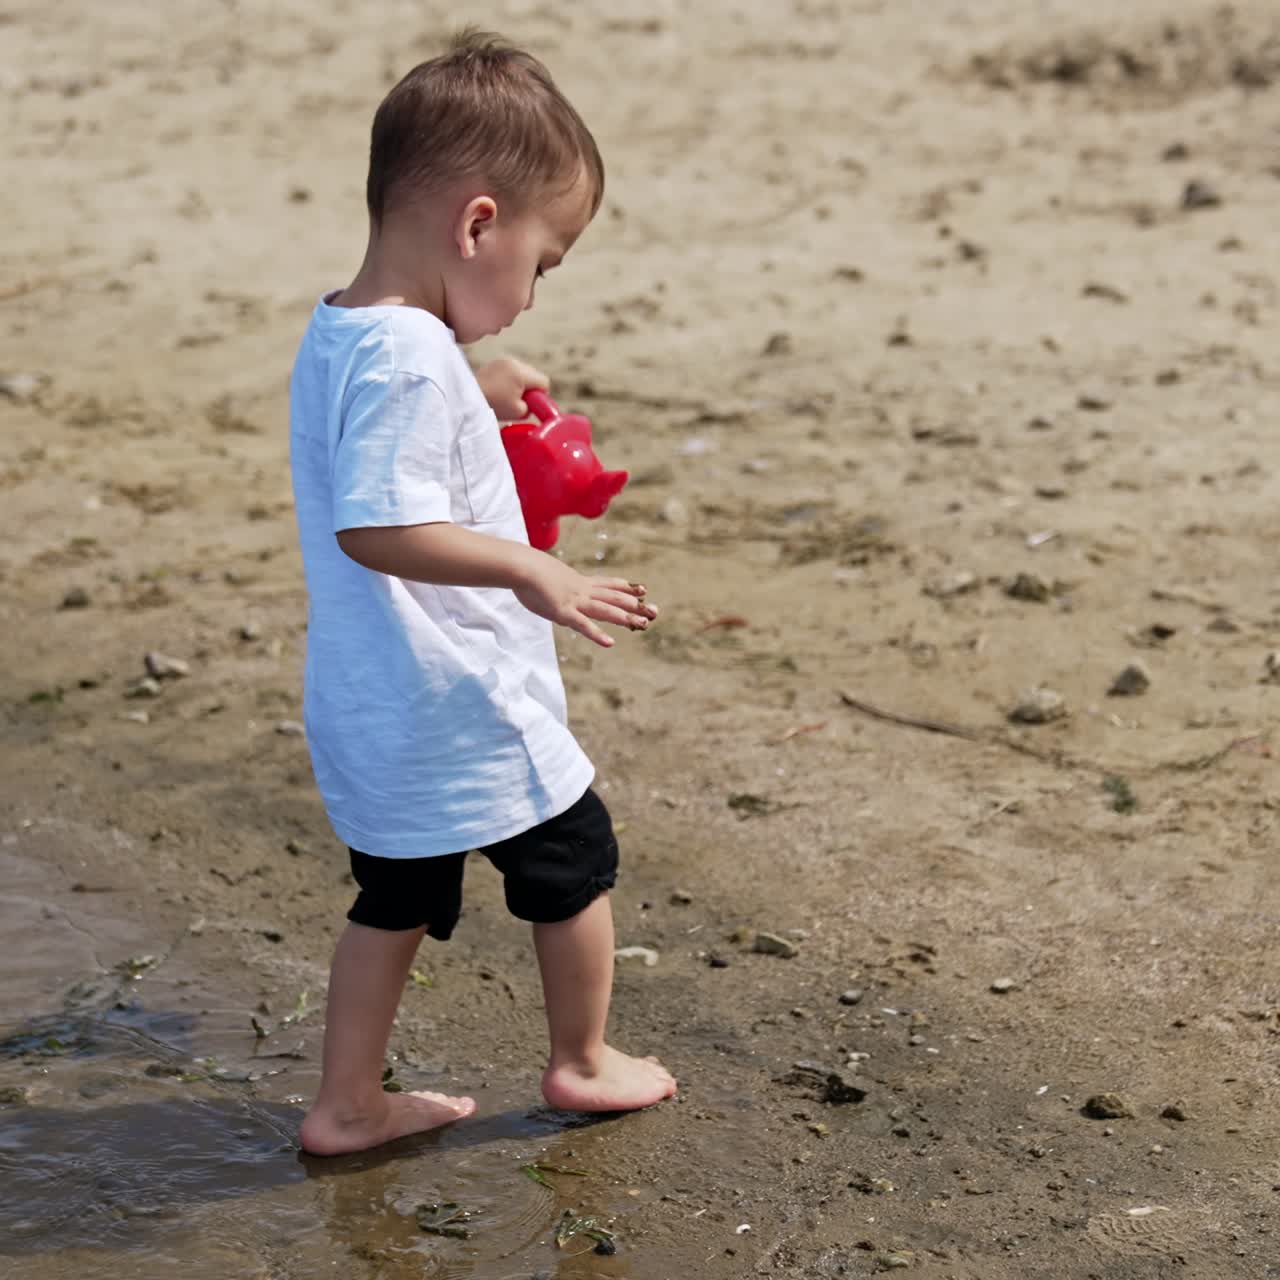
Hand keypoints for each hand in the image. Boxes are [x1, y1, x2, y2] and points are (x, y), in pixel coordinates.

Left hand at [473, 356, 549, 421]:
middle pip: (534, 374)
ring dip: (520, 382)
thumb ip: (531, 407)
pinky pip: (511, 369)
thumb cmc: (493, 405)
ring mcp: (504, 360)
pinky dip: (510, 379)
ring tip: (507, 395)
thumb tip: (532, 403)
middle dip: (530, 387)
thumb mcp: (518, 412)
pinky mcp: (495, 362)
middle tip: (519, 401)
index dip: (541, 395)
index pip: (544, 382)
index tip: (532, 403)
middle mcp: (514, 362)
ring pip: (523, 371)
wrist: (467, 398)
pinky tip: (500, 389)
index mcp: (521, 373)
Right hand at [514, 558, 656, 648]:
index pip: (608, 584)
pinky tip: (610, 643)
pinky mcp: (563, 612)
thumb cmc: (527, 569)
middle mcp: (583, 591)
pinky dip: (597, 634)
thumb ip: (555, 586)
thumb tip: (552, 590)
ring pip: (606, 609)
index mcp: (579, 582)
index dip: (626, 587)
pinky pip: (583, 625)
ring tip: (643, 624)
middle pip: (615, 598)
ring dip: (625, 617)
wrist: (520, 565)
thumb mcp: (547, 577)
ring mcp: (575, 601)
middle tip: (655, 611)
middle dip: (636, 605)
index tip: (643, 589)